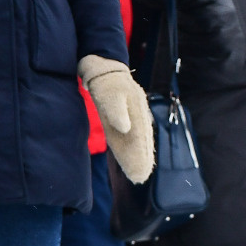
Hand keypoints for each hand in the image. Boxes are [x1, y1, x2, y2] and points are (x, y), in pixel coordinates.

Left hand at [79, 56, 154, 185]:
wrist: (103, 68)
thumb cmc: (107, 82)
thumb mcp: (110, 94)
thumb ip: (116, 110)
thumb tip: (125, 129)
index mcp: (138, 110)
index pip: (140, 137)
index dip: (140, 155)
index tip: (140, 171)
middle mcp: (138, 115)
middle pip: (141, 140)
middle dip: (141, 159)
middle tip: (140, 177)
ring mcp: (133, 115)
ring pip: (138, 138)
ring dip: (139, 155)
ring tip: (139, 172)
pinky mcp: (125, 116)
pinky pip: (131, 134)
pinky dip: (133, 146)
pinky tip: (133, 156)